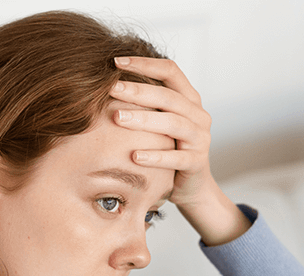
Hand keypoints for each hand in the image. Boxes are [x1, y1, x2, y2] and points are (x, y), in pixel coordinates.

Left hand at [110, 57, 249, 245]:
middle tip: (111, 88)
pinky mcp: (197, 163)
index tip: (115, 61)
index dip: (144, 63)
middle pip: (169, 96)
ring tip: (118, 118)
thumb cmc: (167, 148)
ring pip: (174, 124)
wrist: (191, 186)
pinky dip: (155, 156)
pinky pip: (176, 158)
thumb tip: (103, 81)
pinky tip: (134, 156)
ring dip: (144, 120)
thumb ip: (143, 103)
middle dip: (138, 91)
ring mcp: (200, 139)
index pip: (170, 70)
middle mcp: (198, 115)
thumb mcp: (158, 122)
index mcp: (189, 99)